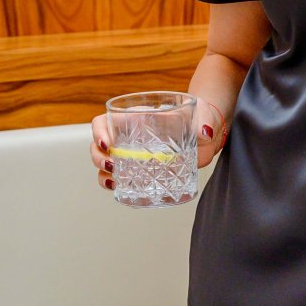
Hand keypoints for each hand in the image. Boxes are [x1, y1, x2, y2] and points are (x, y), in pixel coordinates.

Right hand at [89, 99, 229, 189]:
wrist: (208, 133)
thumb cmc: (199, 116)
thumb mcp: (200, 115)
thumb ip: (203, 121)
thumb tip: (205, 132)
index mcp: (136, 118)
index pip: (105, 121)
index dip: (99, 132)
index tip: (107, 144)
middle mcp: (130, 136)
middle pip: (99, 145)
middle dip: (98, 157)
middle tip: (111, 166)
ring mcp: (134, 154)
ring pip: (106, 163)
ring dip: (103, 174)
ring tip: (112, 183)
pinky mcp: (143, 170)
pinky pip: (121, 178)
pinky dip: (116, 185)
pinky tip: (119, 190)